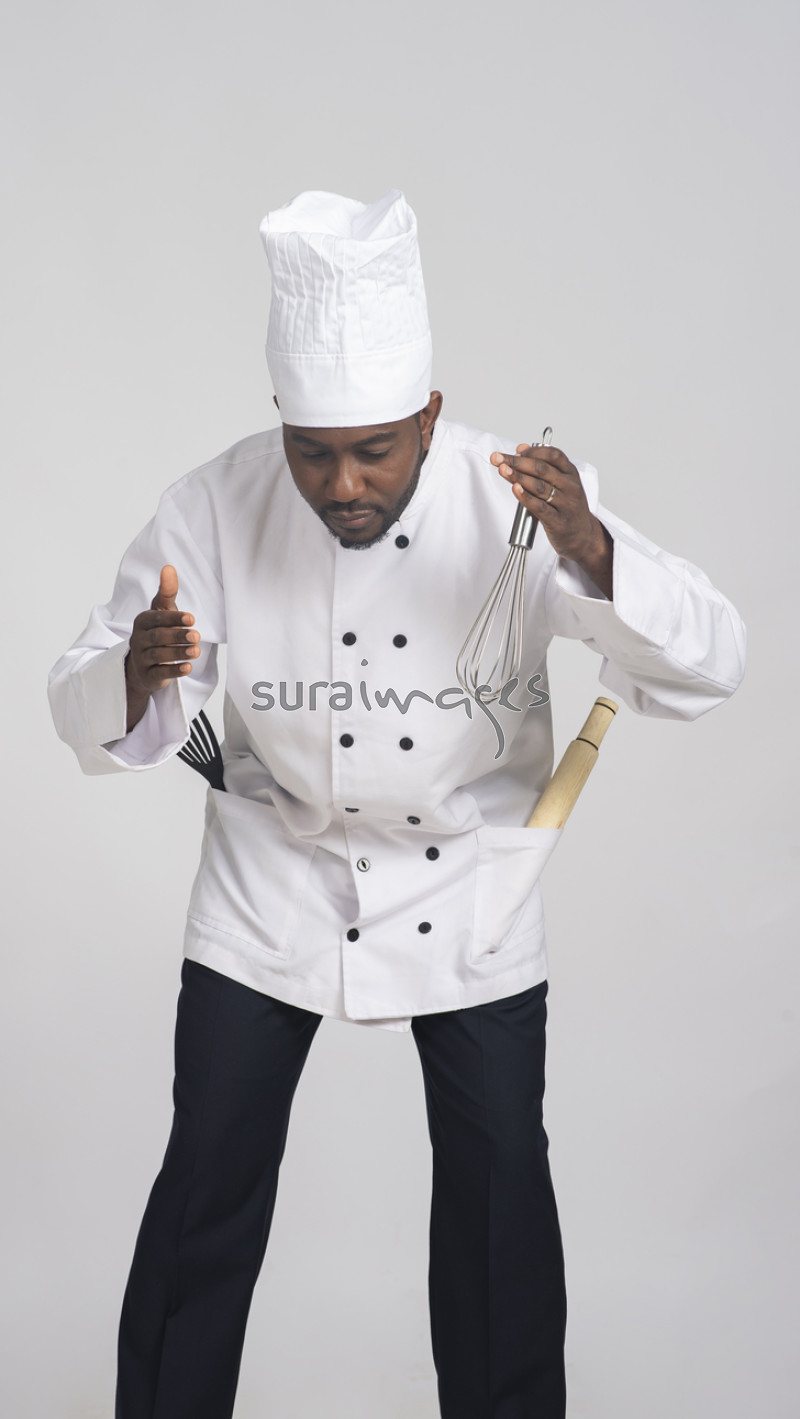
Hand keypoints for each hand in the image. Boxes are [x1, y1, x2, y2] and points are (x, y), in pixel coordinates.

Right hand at [124, 566, 200, 725]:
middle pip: (158, 637)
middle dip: (177, 636)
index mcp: (142, 621)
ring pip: (159, 656)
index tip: (191, 618)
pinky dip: (174, 671)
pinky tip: (188, 667)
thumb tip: (169, 567)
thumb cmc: (157, 631)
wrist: (143, 663)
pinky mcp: (148, 676)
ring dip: (178, 653)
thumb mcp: (161, 611)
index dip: (173, 618)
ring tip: (196, 651)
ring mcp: (142, 659)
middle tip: (196, 635)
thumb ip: (166, 592)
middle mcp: (138, 639)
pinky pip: (160, 673)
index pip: (156, 618)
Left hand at [490, 443, 613, 597]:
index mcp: (571, 473)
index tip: (515, 451)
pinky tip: (515, 489)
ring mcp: (566, 504)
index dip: (532, 451)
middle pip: (542, 469)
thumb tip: (521, 447)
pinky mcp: (559, 522)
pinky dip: (525, 497)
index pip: (553, 455)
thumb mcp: (560, 483)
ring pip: (539, 487)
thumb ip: (542, 465)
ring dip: (518, 477)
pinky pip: (540, 507)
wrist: (583, 536)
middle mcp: (570, 486)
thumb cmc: (567, 507)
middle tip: (498, 458)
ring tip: (502, 470)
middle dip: (517, 462)